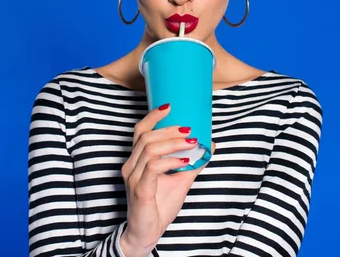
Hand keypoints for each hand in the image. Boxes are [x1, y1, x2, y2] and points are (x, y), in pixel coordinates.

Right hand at [119, 103, 215, 255]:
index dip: (153, 117)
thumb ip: (192, 163)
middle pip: (145, 137)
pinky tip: (184, 162)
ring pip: (150, 149)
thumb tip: (209, 145)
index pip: (140, 131)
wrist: (147, 232)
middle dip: (169, 130)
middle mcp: (131, 166)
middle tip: (190, 130)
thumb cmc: (159, 205)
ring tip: (192, 144)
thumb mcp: (180, 180)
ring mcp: (133, 177)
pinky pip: (154, 168)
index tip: (170, 106)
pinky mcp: (139, 190)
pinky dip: (171, 161)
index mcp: (136, 160)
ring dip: (174, 144)